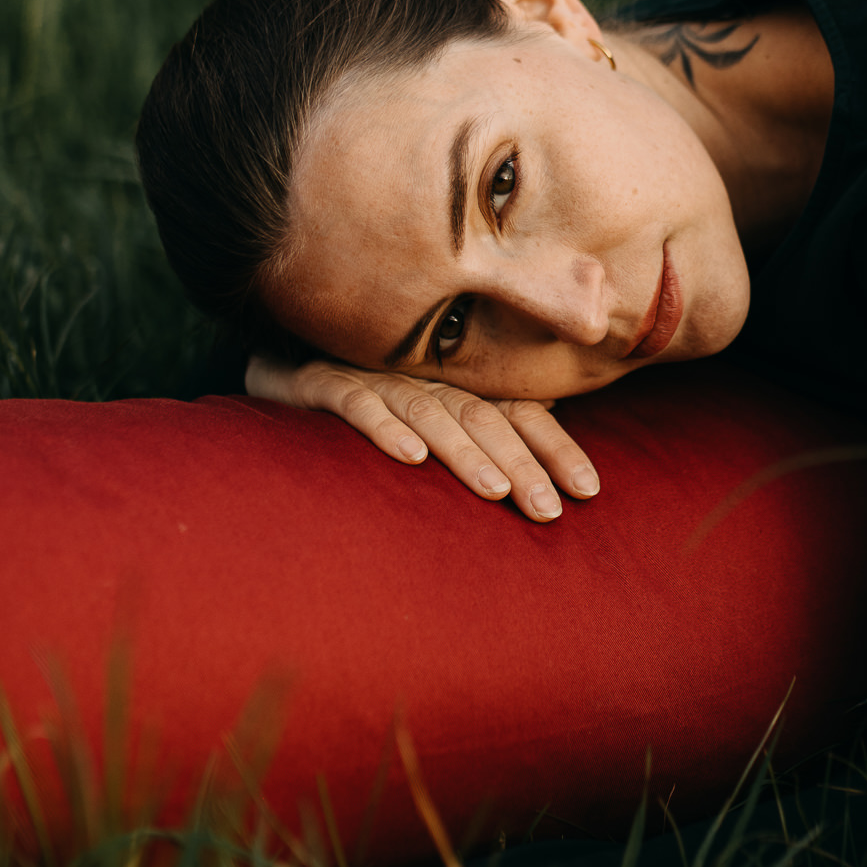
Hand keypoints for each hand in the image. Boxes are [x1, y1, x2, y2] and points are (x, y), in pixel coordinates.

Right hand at [245, 355, 599, 522]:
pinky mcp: (322, 381)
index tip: (589, 492)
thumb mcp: (429, 408)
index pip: (519, 412)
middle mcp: (424, 377)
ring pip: (431, 413)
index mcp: (456, 383)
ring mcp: (375, 376)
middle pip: (484, 418)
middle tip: (549, 512)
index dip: (556, 448)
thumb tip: (547, 449)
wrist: (276, 355)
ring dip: (464, 453)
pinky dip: (385, 428)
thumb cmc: (367, 394)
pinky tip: (410, 458)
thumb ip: (481, 425)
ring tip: (495, 490)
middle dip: (522, 465)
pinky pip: (358, 403)